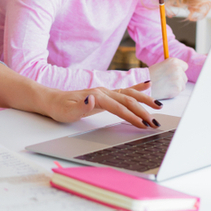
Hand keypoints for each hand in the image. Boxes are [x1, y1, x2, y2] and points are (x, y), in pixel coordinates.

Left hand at [41, 83, 162, 128]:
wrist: (52, 100)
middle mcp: (103, 92)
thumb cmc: (60, 108)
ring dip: (145, 100)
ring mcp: (105, 92)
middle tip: (155, 123)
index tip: (143, 125)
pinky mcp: (106, 95)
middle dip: (143, 111)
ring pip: (130, 94)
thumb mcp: (67, 111)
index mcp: (97, 96)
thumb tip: (93, 100)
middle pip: (128, 100)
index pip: (119, 107)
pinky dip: (137, 88)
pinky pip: (125, 91)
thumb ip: (82, 106)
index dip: (132, 116)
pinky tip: (147, 85)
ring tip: (158, 106)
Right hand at [148, 57, 187, 99]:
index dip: (180, 70)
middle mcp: (178, 69)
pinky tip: (166, 90)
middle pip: (184, 76)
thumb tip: (180, 69)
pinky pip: (179, 91)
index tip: (174, 73)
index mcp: (173, 61)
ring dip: (176, 86)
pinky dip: (174, 92)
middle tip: (167, 81)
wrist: (144, 86)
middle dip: (178, 79)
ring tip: (165, 85)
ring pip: (183, 84)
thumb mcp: (161, 65)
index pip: (185, 66)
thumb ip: (171, 66)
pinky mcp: (178, 88)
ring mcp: (178, 79)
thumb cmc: (150, 75)